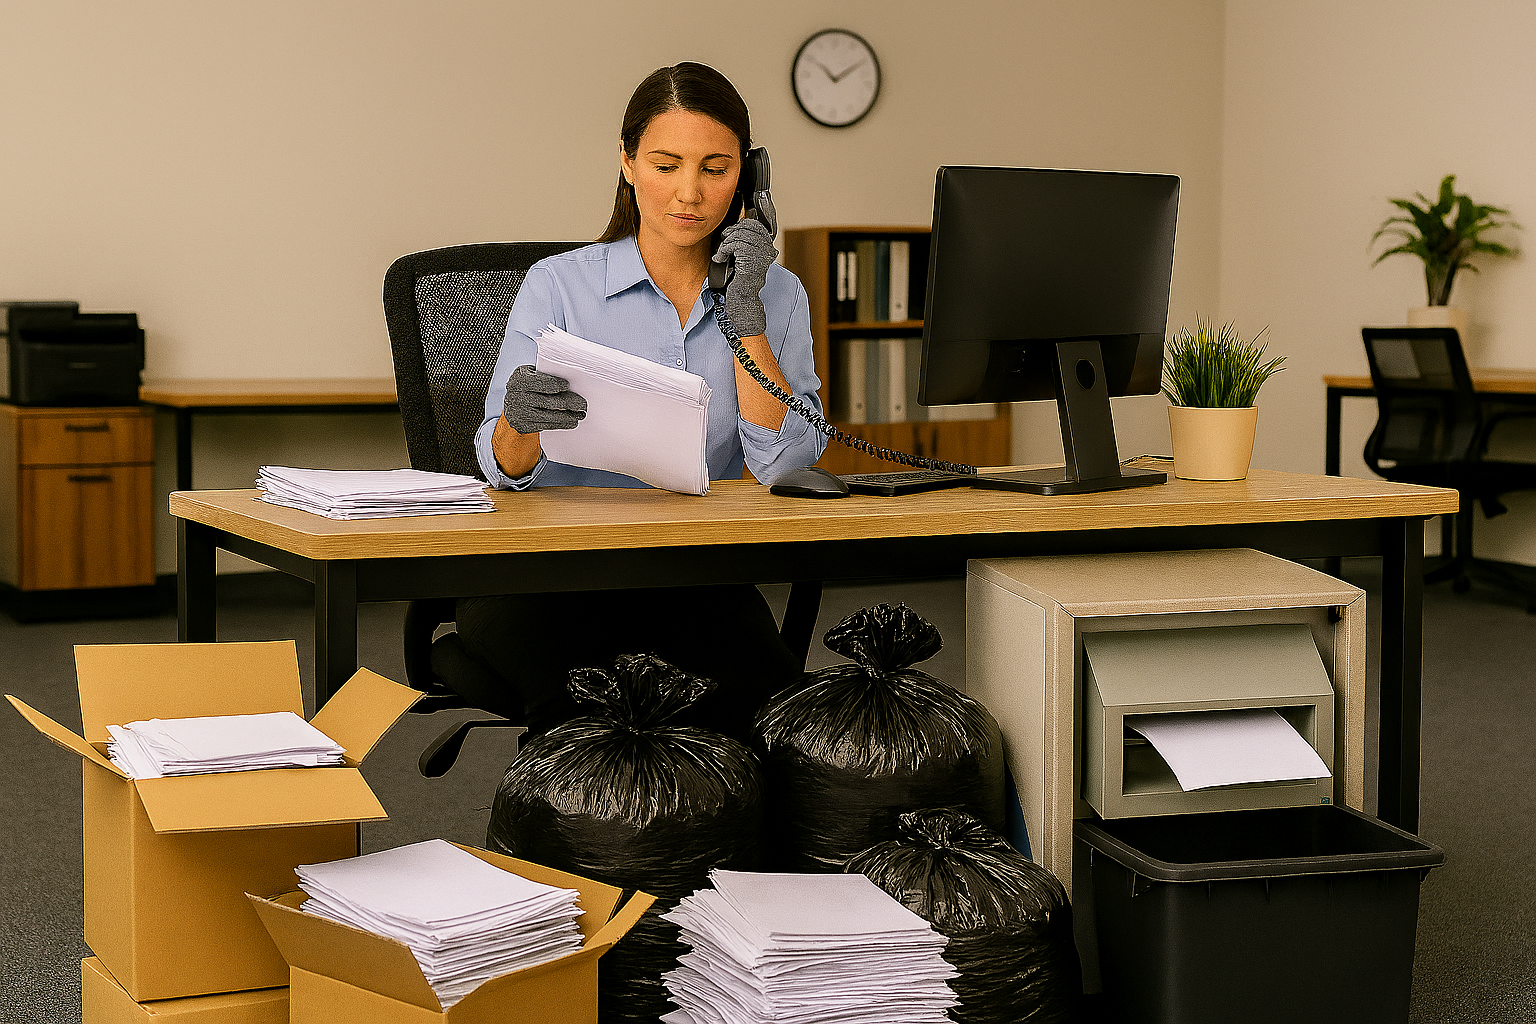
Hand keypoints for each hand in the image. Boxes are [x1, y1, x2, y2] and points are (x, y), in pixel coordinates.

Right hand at [502, 364, 585, 433]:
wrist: (510, 403)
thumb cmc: (526, 385)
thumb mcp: (530, 374)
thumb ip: (545, 375)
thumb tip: (570, 381)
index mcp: (520, 380)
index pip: (542, 383)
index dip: (557, 385)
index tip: (568, 386)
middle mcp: (517, 397)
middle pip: (548, 401)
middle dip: (568, 403)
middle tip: (582, 405)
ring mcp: (520, 413)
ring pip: (548, 416)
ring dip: (568, 417)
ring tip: (580, 415)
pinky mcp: (524, 425)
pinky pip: (545, 426)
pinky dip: (560, 424)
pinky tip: (571, 422)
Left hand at [711, 213, 777, 338]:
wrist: (742, 300)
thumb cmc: (740, 281)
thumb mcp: (743, 258)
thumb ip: (744, 243)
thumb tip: (736, 226)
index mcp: (767, 249)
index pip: (755, 225)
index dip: (740, 226)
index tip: (729, 236)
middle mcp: (767, 250)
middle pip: (747, 227)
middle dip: (731, 233)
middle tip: (723, 245)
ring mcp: (760, 255)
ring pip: (739, 235)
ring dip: (725, 243)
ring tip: (721, 254)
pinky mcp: (750, 260)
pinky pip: (734, 245)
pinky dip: (722, 250)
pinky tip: (719, 258)